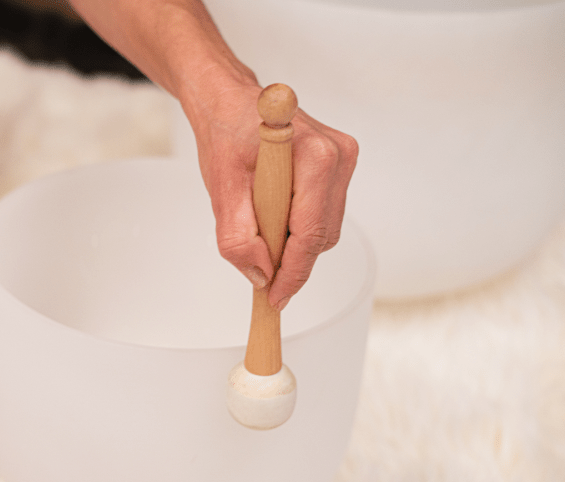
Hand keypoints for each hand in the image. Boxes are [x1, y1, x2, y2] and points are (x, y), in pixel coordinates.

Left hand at [185, 73, 358, 310]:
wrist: (229, 101)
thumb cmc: (226, 132)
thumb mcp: (221, 188)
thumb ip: (238, 237)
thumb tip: (260, 275)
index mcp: (314, 156)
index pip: (310, 234)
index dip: (292, 274)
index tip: (274, 297)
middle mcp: (338, 156)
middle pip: (321, 236)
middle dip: (290, 259)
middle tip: (257, 265)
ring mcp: (344, 160)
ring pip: (324, 229)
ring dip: (293, 241)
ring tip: (260, 224)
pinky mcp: (340, 167)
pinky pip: (323, 215)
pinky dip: (298, 226)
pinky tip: (274, 213)